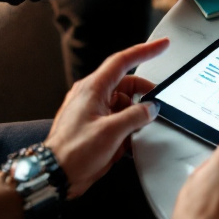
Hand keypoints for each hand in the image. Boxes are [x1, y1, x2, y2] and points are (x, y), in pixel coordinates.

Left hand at [45, 39, 168, 197]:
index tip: (161, 45)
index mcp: (92, 89)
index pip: (122, 61)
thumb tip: (151, 108)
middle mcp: (91, 96)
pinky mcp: (93, 125)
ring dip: (134, 115)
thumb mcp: (112, 132)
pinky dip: (126, 126)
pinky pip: (116, 118)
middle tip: (157, 105)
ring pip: (123, 104)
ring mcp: (92, 110)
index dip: (144, 51)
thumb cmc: (73, 152)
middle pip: (126, 85)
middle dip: (143, 95)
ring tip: (136, 132)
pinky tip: (127, 141)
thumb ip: (136, 116)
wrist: (56, 173)